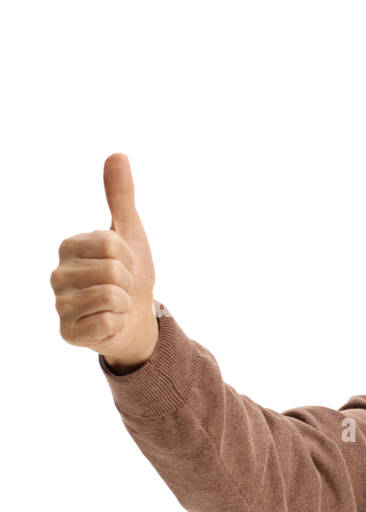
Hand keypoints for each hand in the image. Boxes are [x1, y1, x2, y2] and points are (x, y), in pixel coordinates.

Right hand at [51, 153, 157, 370]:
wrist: (137, 319)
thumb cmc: (131, 274)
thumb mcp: (130, 232)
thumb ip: (121, 196)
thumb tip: (117, 154)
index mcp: (69, 246)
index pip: (111, 244)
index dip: (129, 256)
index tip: (125, 263)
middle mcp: (57, 273)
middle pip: (112, 270)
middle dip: (128, 281)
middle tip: (122, 287)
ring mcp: (60, 304)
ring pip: (109, 295)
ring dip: (124, 302)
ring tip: (116, 304)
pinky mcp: (67, 331)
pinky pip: (104, 321)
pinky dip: (117, 322)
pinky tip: (109, 322)